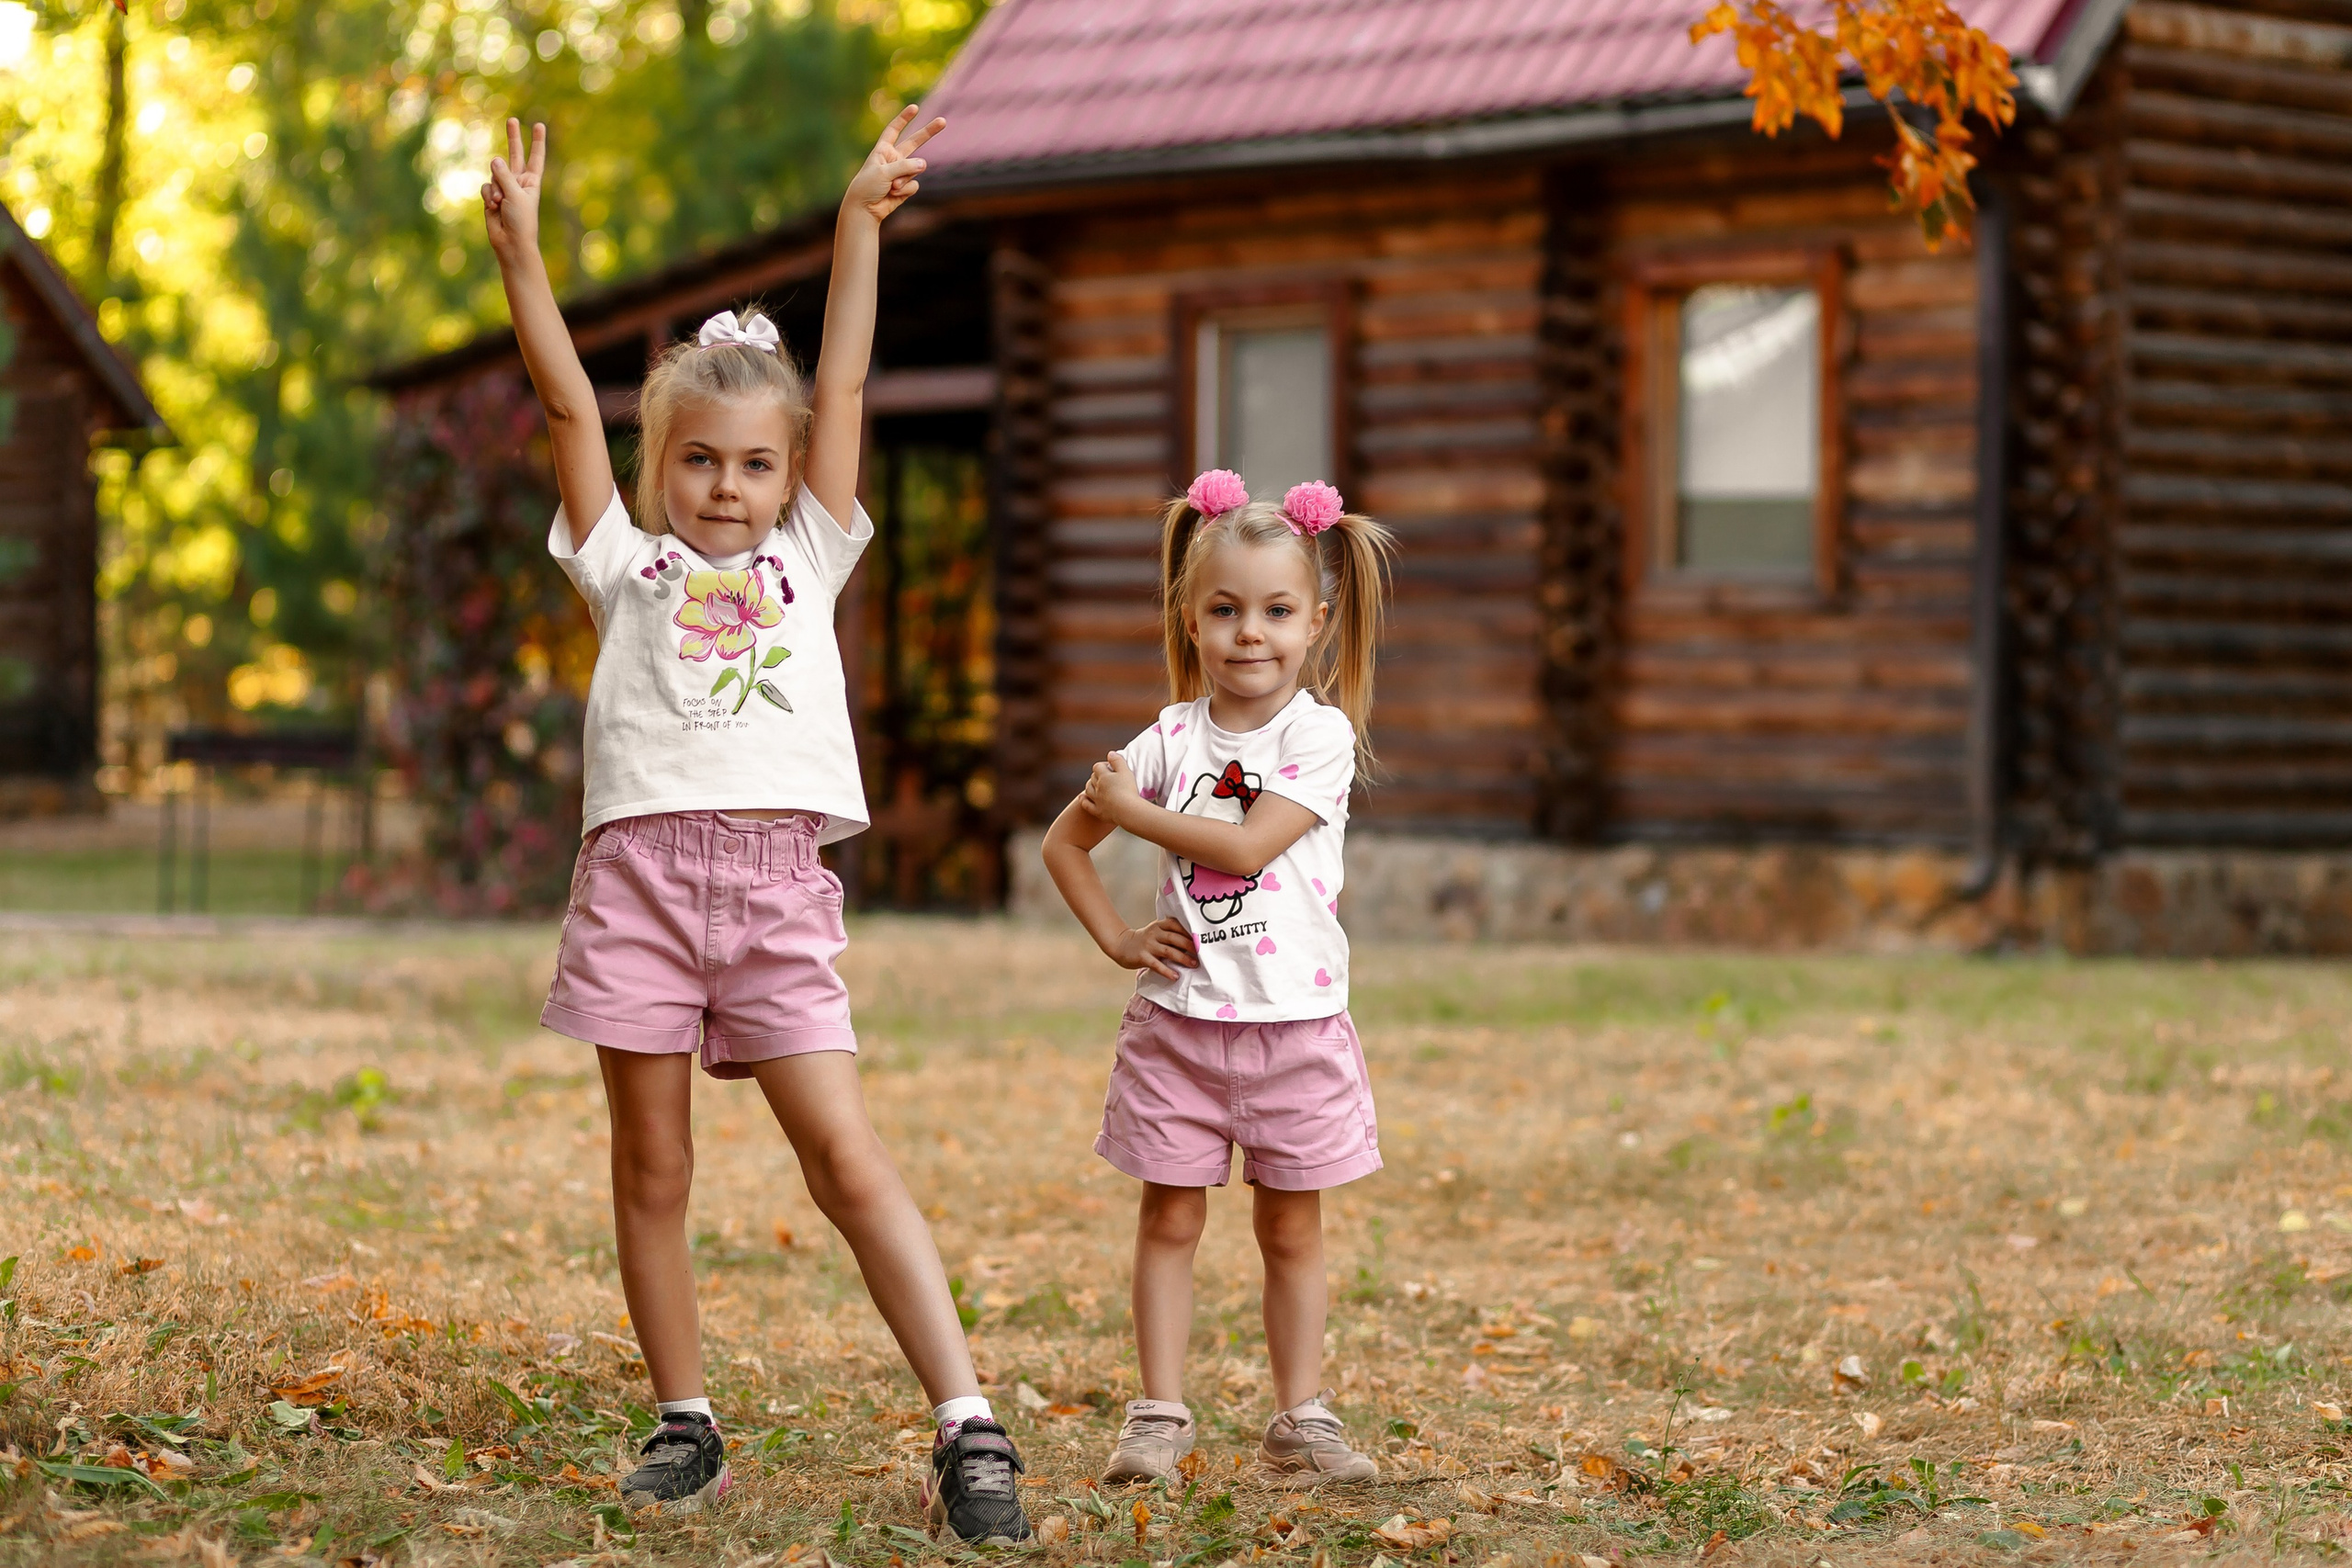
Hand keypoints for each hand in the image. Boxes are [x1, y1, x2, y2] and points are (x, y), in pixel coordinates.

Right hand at [482, 118, 545, 264]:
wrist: (511, 242)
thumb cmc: (521, 220)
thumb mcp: (516, 195)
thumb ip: (505, 175)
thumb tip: (494, 159)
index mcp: (531, 181)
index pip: (536, 157)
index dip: (538, 141)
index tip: (540, 125)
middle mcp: (518, 182)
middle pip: (515, 155)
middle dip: (513, 138)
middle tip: (513, 119)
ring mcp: (504, 188)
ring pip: (494, 175)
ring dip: (495, 188)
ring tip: (500, 203)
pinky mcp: (491, 196)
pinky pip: (486, 187)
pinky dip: (488, 196)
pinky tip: (493, 207)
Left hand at [841, 105, 943, 224]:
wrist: (864, 210)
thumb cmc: (867, 187)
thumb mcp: (884, 172)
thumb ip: (905, 166)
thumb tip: (924, 164)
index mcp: (883, 150)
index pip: (894, 130)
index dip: (903, 119)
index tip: (914, 108)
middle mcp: (893, 159)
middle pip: (914, 143)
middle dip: (928, 132)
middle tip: (943, 121)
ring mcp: (901, 173)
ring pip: (915, 170)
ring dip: (905, 179)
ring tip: (891, 187)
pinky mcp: (905, 187)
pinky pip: (914, 184)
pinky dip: (906, 190)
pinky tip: (894, 195)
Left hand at [1082, 752, 1144, 826]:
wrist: (1128, 811)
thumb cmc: (1129, 790)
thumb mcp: (1126, 771)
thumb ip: (1118, 761)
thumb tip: (1110, 753)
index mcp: (1104, 776)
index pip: (1098, 767)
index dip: (1103, 766)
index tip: (1111, 768)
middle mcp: (1097, 787)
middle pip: (1092, 778)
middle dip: (1097, 775)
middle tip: (1107, 777)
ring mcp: (1096, 800)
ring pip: (1088, 790)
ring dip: (1090, 786)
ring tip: (1096, 786)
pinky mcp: (1097, 811)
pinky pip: (1086, 804)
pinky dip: (1083, 800)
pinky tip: (1082, 797)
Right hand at [1108, 918, 1196, 980]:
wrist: (1122, 944)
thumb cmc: (1146, 940)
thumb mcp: (1157, 932)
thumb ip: (1172, 934)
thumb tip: (1194, 942)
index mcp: (1160, 925)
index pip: (1177, 925)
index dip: (1190, 931)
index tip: (1202, 938)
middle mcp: (1154, 933)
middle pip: (1175, 938)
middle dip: (1190, 945)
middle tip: (1202, 953)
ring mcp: (1148, 945)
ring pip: (1168, 951)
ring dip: (1182, 958)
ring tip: (1193, 964)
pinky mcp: (1142, 957)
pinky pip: (1156, 965)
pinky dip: (1166, 971)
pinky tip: (1175, 976)